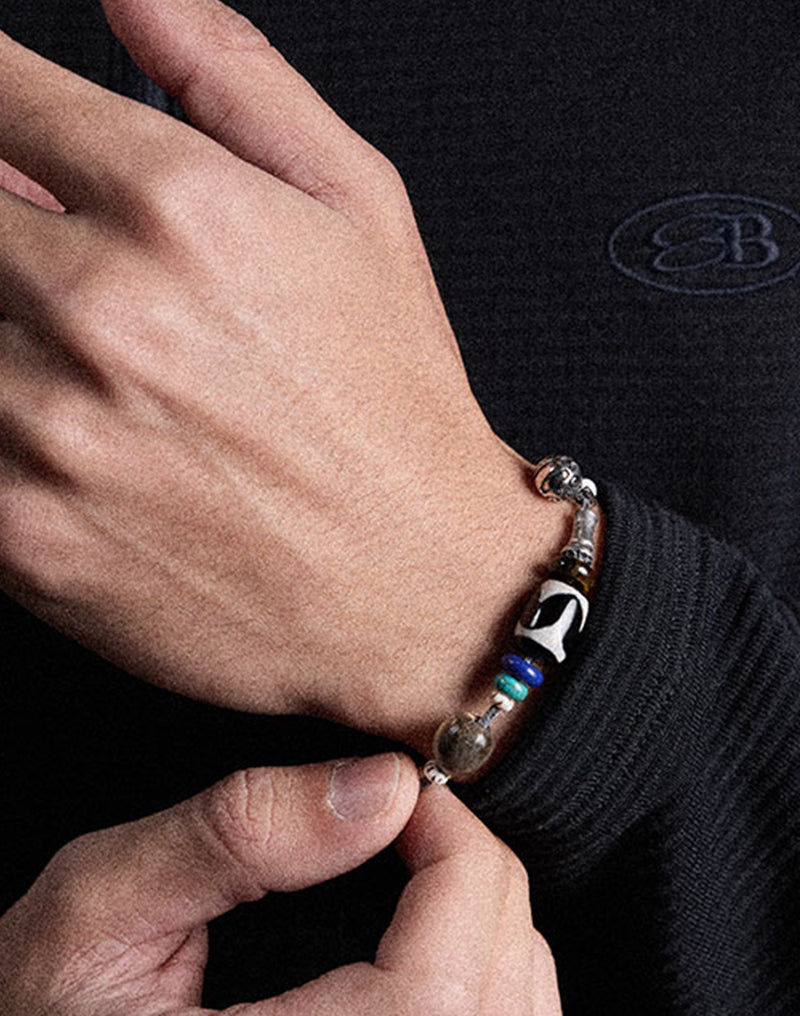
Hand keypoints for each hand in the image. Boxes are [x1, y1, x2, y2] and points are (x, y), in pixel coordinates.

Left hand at [0, 0, 576, 751]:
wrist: (417, 594)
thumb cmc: (394, 413)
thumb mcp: (359, 206)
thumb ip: (231, 72)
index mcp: (179, 208)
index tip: (7, 134)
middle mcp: (100, 312)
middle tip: (59, 259)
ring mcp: (44, 432)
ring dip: (1, 321)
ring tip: (85, 353)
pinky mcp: (19, 536)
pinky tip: (69, 424)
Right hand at [0, 753, 563, 1015]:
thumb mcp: (98, 898)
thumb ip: (238, 832)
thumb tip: (382, 789)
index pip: (424, 996)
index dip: (456, 871)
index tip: (417, 803)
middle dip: (494, 897)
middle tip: (435, 830)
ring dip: (520, 970)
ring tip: (454, 899)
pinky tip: (471, 984)